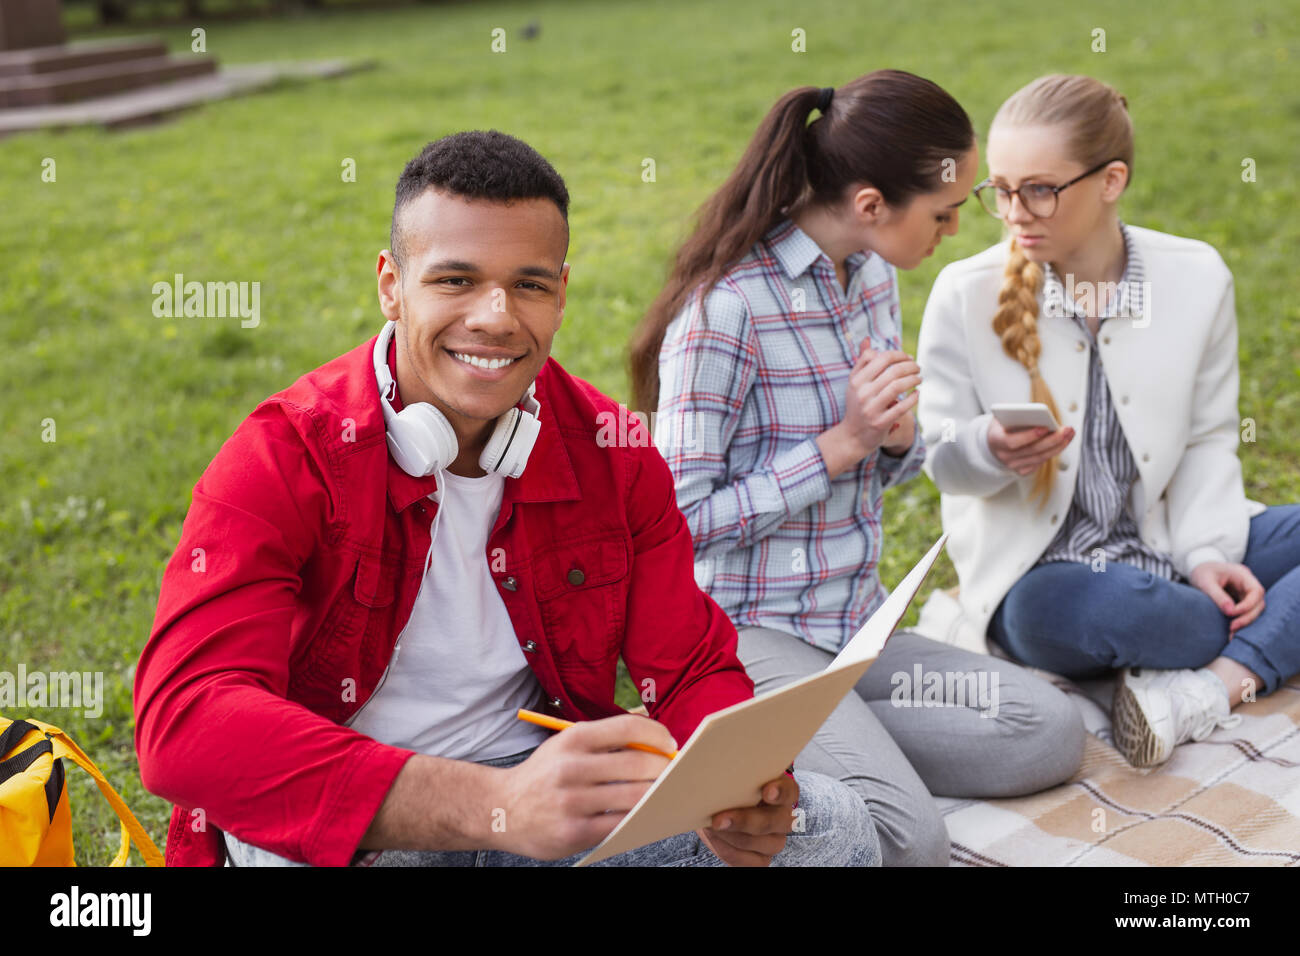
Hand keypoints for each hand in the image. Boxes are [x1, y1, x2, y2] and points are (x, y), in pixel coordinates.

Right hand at [494, 714, 674, 859]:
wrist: (500, 809)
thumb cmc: (543, 774)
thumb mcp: (566, 744)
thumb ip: (605, 740)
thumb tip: (654, 740)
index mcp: (572, 739)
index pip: (628, 728)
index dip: (658, 735)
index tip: (670, 744)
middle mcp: (571, 767)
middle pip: (637, 764)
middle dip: (665, 769)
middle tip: (676, 773)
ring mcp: (572, 802)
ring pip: (633, 797)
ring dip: (657, 795)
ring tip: (665, 793)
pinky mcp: (573, 832)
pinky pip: (619, 824)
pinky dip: (637, 818)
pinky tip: (642, 814)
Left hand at [696, 773, 798, 866]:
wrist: (715, 810)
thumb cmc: (727, 789)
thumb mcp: (730, 777)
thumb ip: (734, 775)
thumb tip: (717, 774)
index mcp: (782, 791)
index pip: (789, 791)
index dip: (780, 792)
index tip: (766, 791)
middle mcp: (783, 817)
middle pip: (776, 821)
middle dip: (746, 821)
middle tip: (718, 819)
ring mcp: (775, 840)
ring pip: (763, 844)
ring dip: (732, 836)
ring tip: (711, 826)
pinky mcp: (762, 859)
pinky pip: (751, 862)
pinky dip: (729, 850)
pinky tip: (715, 838)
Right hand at [818, 346, 920, 477]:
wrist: (852, 435)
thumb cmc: (857, 404)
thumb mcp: (855, 382)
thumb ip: (862, 361)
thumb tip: (867, 339)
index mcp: (856, 380)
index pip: (882, 359)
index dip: (899, 355)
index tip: (908, 357)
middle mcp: (862, 393)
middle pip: (893, 371)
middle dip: (911, 366)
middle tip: (918, 367)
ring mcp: (871, 408)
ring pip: (899, 386)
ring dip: (914, 379)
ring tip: (919, 378)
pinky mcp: (881, 422)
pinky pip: (902, 406)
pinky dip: (913, 398)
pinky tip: (917, 393)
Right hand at [986, 418, 1074, 474]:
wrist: (993, 443)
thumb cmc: (1001, 426)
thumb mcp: (1003, 416)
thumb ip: (1017, 414)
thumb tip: (1039, 413)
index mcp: (996, 440)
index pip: (1012, 442)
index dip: (1029, 436)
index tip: (1044, 427)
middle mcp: (1004, 456)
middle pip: (1032, 450)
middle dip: (1052, 440)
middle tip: (1066, 430)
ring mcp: (1013, 465)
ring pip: (1040, 458)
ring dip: (1058, 446)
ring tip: (1068, 434)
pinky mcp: (1022, 470)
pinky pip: (1041, 462)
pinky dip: (1053, 452)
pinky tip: (1062, 442)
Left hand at [1189, 561, 1264, 633]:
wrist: (1197, 569)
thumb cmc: (1201, 572)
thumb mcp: (1205, 582)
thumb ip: (1217, 595)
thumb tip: (1230, 611)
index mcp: (1242, 574)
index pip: (1256, 591)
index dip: (1248, 605)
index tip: (1232, 614)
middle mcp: (1247, 584)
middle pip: (1258, 603)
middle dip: (1248, 617)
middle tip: (1232, 628)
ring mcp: (1245, 593)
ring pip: (1254, 610)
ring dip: (1245, 622)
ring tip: (1231, 634)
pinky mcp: (1240, 601)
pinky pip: (1245, 613)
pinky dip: (1240, 622)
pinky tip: (1231, 632)